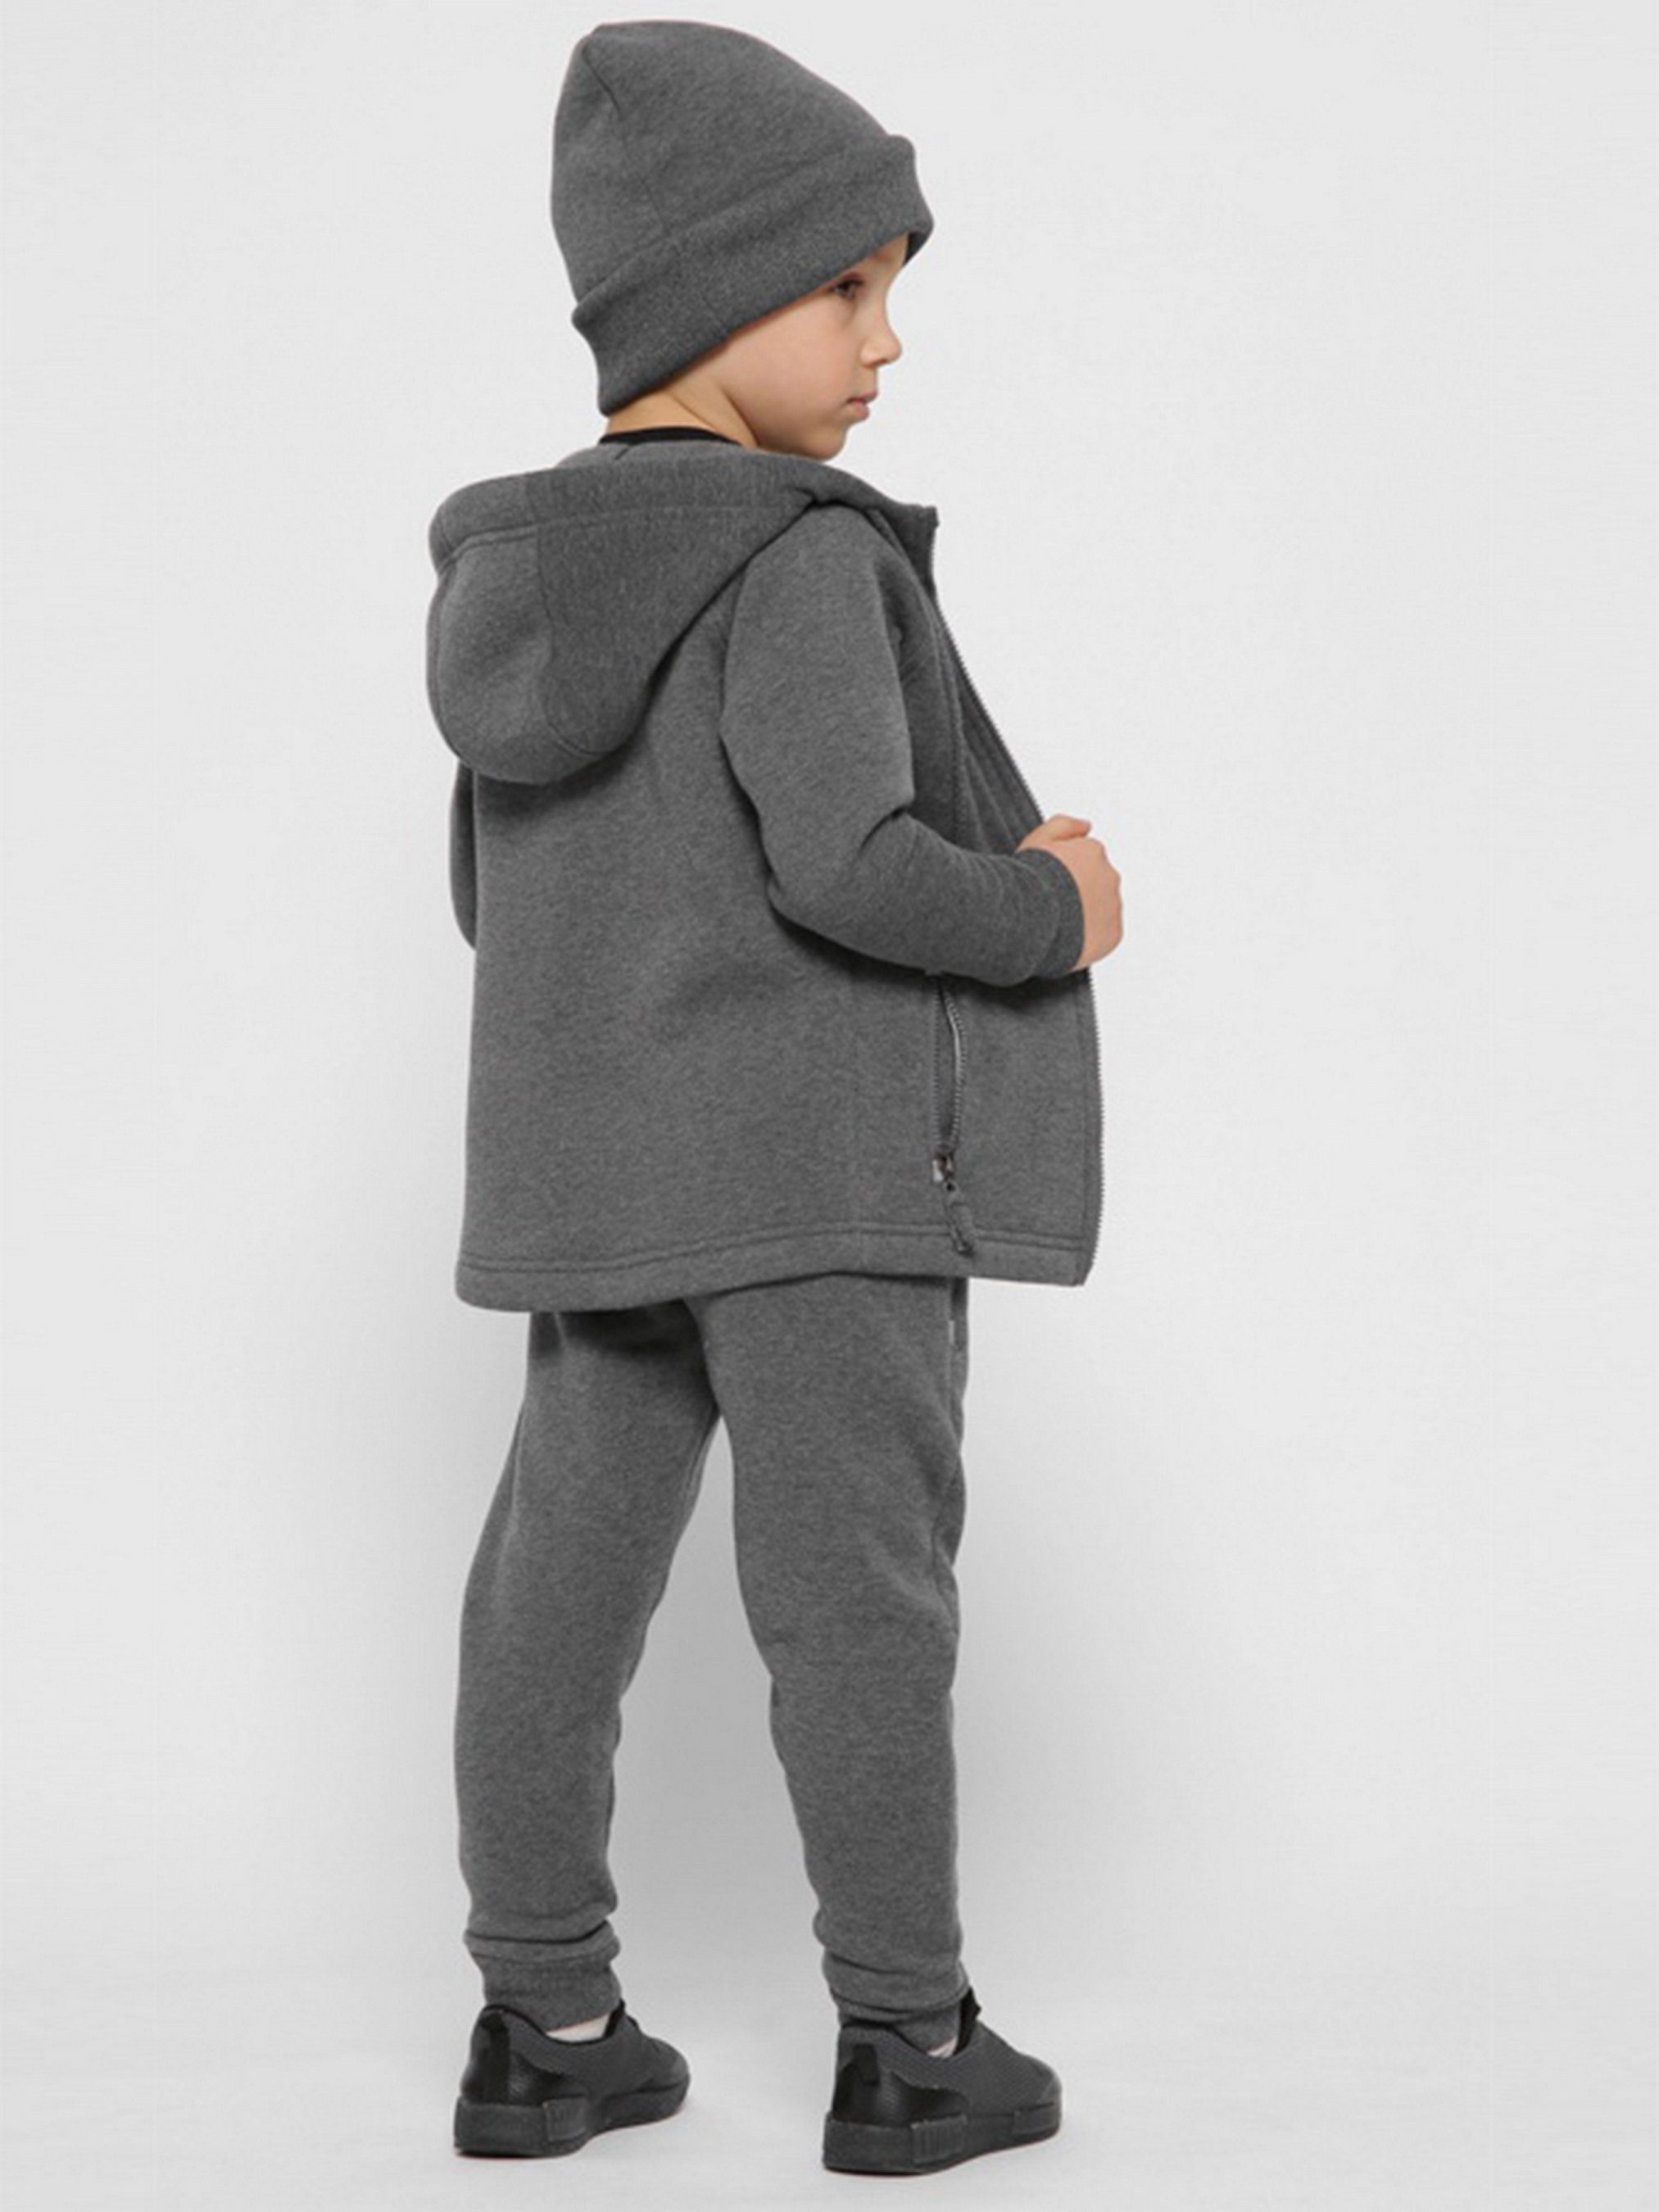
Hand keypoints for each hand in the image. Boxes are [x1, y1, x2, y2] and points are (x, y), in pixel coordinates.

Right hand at [1016, 815, 1121, 969]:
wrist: (1031, 918)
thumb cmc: (1030, 880)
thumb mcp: (1038, 839)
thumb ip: (1064, 825)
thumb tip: (1087, 826)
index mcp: (1093, 851)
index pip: (1084, 860)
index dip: (1063, 873)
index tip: (1047, 883)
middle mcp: (1110, 875)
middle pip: (1096, 884)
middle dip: (1079, 893)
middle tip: (1052, 904)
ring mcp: (1114, 905)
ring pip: (1102, 909)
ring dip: (1085, 914)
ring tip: (1058, 923)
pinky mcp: (1114, 933)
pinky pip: (1104, 935)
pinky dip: (1090, 937)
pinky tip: (1068, 938)